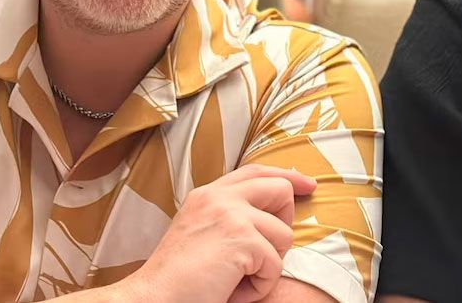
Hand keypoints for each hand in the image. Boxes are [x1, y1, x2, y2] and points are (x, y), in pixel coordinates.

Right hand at [121, 164, 316, 302]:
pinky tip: (234, 291)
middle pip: (280, 189)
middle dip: (285, 222)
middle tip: (268, 252)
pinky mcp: (242, 239)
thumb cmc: (178, 278)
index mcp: (207, 195)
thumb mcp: (201, 232)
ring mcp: (231, 214)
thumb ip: (228, 216)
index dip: (286, 176)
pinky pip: (275, 264)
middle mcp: (219, 197)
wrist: (153, 298)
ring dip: (267, 266)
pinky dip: (260, 286)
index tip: (307, 185)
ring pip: (284, 234)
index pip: (256, 172)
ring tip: (237, 280)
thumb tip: (270, 216)